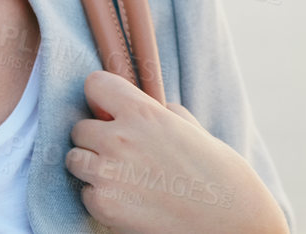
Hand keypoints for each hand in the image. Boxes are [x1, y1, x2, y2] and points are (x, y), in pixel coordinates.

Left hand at [66, 70, 286, 233]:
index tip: (108, 110)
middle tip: (119, 153)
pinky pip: (85, 194)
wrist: (231, 221)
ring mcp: (108, 173)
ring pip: (74, 159)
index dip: (101, 98)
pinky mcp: (104, 205)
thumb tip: (147, 107)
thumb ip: (161, 113)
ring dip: (91, 167)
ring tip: (120, 177)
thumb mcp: (192, 129)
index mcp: (143, 113)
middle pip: (79, 127)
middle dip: (95, 138)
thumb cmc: (219, 174)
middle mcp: (120, 138)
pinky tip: (127, 201)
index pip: (94, 84)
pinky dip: (100, 198)